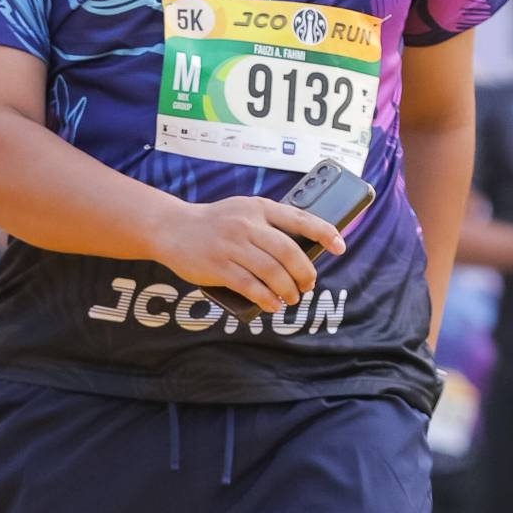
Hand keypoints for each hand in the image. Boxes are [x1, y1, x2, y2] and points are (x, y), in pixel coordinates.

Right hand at [157, 192, 344, 313]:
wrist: (172, 228)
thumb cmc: (215, 223)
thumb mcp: (243, 211)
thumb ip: (269, 224)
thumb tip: (303, 252)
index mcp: (258, 207)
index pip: (300, 218)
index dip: (325, 233)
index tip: (340, 247)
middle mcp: (247, 224)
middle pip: (289, 252)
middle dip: (305, 273)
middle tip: (308, 285)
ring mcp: (232, 245)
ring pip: (272, 272)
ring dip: (288, 290)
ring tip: (292, 298)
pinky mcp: (218, 266)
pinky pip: (251, 287)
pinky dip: (267, 299)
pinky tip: (273, 305)